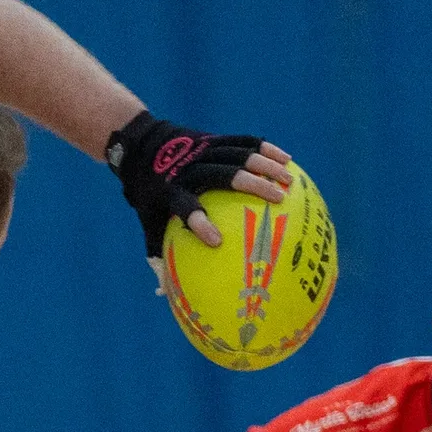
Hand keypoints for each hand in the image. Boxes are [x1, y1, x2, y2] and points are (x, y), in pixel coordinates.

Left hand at [105, 110, 295, 255]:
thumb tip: (164, 294)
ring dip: (267, 166)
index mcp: (170, 191)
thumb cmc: (149, 195)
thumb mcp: (147, 222)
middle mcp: (190, 168)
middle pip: (225, 174)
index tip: (216, 241)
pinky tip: (287, 159)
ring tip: (290, 180)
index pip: (185, 206)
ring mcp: (203, 149)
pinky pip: (243, 140)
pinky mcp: (213, 137)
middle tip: (279, 200)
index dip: (198, 222)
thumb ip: (157, 253)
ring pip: (239, 154)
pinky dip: (266, 148)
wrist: (141, 146)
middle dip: (253, 185)